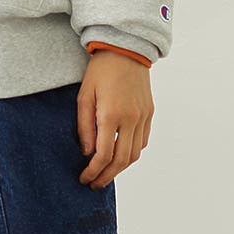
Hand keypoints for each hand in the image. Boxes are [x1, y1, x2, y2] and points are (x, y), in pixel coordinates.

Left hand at [76, 52, 152, 186]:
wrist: (126, 50)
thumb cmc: (100, 70)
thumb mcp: (84, 96)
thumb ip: (84, 127)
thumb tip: (87, 153)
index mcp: (111, 114)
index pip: (103, 155)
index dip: (93, 171)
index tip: (84, 178)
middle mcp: (131, 118)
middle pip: (121, 160)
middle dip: (106, 176)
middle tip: (94, 184)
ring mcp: (143, 116)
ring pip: (135, 154)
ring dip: (120, 169)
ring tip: (106, 174)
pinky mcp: (149, 113)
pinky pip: (143, 141)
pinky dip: (132, 153)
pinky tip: (120, 156)